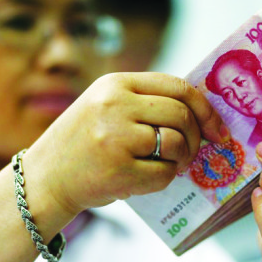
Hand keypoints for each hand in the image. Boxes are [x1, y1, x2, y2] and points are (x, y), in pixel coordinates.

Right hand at [21, 72, 228, 215]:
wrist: (46, 178)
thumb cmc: (84, 142)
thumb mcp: (108, 107)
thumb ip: (147, 103)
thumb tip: (199, 113)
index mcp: (116, 84)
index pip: (177, 86)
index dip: (204, 107)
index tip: (215, 127)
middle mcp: (114, 105)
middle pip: (181, 114)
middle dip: (196, 136)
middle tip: (194, 151)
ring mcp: (115, 137)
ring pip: (176, 143)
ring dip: (182, 158)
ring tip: (171, 163)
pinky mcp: (118, 170)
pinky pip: (164, 173)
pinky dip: (166, 178)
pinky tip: (151, 176)